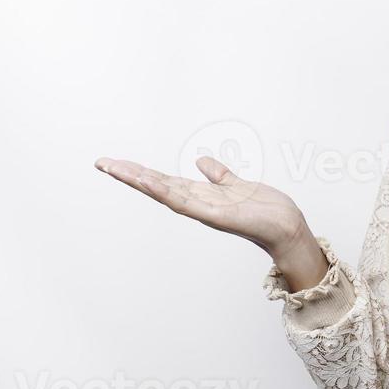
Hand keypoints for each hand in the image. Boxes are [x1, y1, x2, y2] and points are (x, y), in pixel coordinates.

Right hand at [93, 155, 313, 260]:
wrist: (287, 226)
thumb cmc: (264, 210)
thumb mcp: (237, 185)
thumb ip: (218, 175)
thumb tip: (200, 161)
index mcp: (200, 195)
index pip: (163, 181)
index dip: (139, 172)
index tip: (114, 162)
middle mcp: (197, 204)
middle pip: (156, 186)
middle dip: (129, 175)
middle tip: (101, 162)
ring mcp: (204, 211)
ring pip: (165, 193)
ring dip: (140, 181)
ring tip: (116, 168)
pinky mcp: (216, 216)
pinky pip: (187, 203)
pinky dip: (166, 193)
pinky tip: (149, 183)